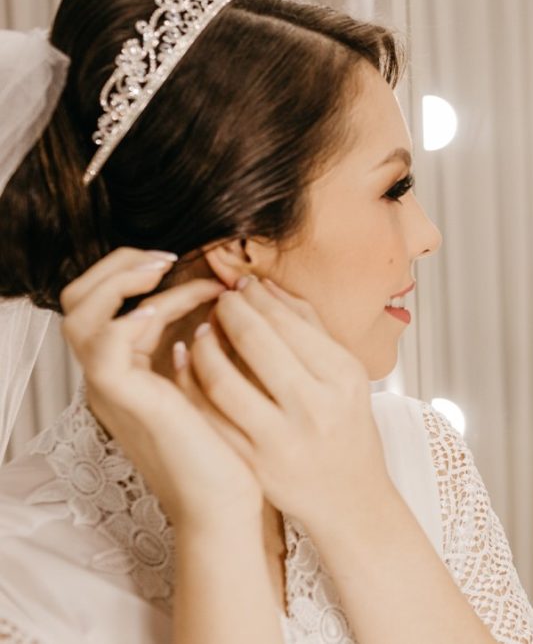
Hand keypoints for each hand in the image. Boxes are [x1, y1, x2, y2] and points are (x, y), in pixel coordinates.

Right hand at [60, 248, 262, 530]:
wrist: (224, 503)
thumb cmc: (226, 446)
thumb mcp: (213, 379)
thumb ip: (203, 339)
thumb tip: (224, 292)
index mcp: (128, 369)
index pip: (104, 301)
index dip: (140, 272)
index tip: (197, 267)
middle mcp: (111, 376)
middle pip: (78, 300)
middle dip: (119, 266)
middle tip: (170, 257)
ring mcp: (113, 389)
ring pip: (81, 315)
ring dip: (125, 282)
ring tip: (172, 272)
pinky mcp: (127, 402)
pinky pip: (105, 348)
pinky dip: (129, 321)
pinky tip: (162, 313)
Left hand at [181, 276, 391, 526]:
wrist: (350, 496)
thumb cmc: (346, 427)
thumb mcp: (344, 375)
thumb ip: (309, 327)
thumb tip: (267, 286)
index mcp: (342, 376)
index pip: (289, 320)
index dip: (256, 297)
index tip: (241, 287)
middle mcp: (315, 405)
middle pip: (256, 341)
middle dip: (228, 312)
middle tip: (218, 302)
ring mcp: (281, 437)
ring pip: (223, 378)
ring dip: (203, 346)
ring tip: (201, 332)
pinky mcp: (253, 462)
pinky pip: (208, 414)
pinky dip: (190, 383)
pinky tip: (187, 366)